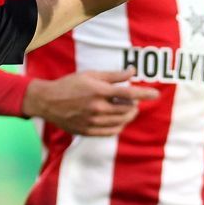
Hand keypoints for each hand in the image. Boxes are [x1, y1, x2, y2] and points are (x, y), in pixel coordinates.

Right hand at [25, 71, 159, 135]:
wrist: (48, 102)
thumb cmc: (70, 85)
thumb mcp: (91, 75)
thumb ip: (114, 75)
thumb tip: (133, 72)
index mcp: (98, 91)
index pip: (128, 94)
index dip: (144, 94)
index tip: (156, 94)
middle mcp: (97, 108)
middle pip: (127, 110)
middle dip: (135, 106)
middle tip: (134, 102)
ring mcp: (93, 122)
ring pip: (121, 122)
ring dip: (128, 116)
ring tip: (128, 110)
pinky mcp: (88, 131)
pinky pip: (111, 132)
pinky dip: (119, 126)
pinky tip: (118, 120)